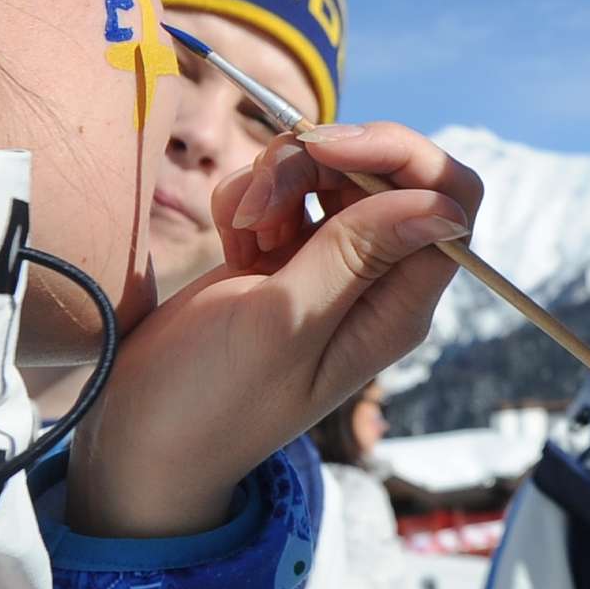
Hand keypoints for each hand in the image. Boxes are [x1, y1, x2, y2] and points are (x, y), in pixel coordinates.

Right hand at [65, 122, 482, 538]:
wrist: (141, 438)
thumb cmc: (213, 399)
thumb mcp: (285, 322)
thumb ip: (358, 254)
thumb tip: (446, 207)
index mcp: (397, 304)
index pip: (448, 198)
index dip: (401, 157)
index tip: (329, 150)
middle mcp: (374, 280)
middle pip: (382, 173)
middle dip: (320, 162)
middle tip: (262, 200)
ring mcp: (327, 266)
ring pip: (327, 174)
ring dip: (278, 180)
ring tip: (241, 230)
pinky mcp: (281, 257)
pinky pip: (281, 193)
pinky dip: (249, 199)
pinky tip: (229, 242)